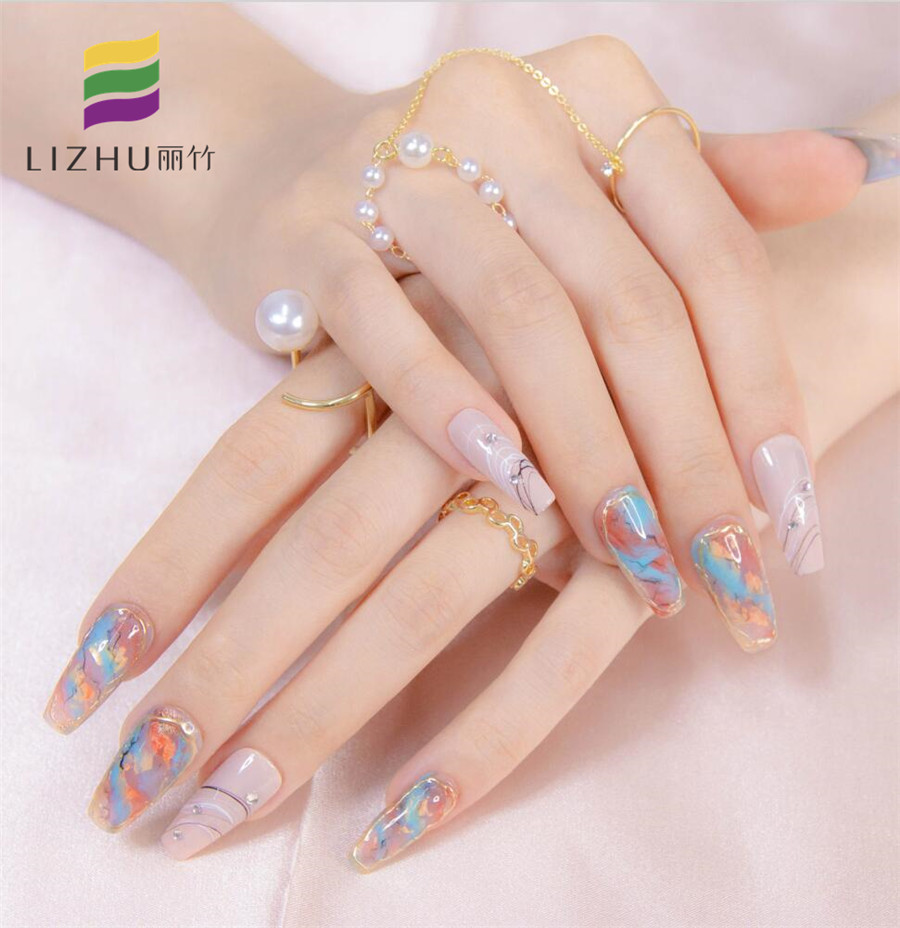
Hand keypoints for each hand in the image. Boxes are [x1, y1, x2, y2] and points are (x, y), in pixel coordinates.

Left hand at [43, 269, 652, 867]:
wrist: (728, 306)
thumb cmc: (571, 335)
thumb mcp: (448, 346)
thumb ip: (361, 422)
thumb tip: (256, 550)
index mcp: (400, 352)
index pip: (250, 467)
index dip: (163, 572)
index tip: (86, 678)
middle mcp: (463, 415)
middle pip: (315, 554)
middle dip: (217, 674)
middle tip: (130, 789)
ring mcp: (556, 483)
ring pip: (416, 611)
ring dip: (315, 718)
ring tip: (219, 812)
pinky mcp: (641, 550)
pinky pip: (557, 660)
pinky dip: (480, 743)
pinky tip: (396, 823)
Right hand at [210, 37, 868, 649]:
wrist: (276, 162)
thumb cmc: (458, 194)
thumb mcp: (585, 173)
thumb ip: (711, 181)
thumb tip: (851, 174)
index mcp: (596, 92)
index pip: (711, 250)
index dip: (761, 387)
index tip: (786, 512)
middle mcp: (503, 111)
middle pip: (626, 300)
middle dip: (684, 451)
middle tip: (721, 566)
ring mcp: (397, 168)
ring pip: (521, 320)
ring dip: (587, 451)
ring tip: (633, 556)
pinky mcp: (309, 236)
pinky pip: (387, 328)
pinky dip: (450, 409)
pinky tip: (509, 488)